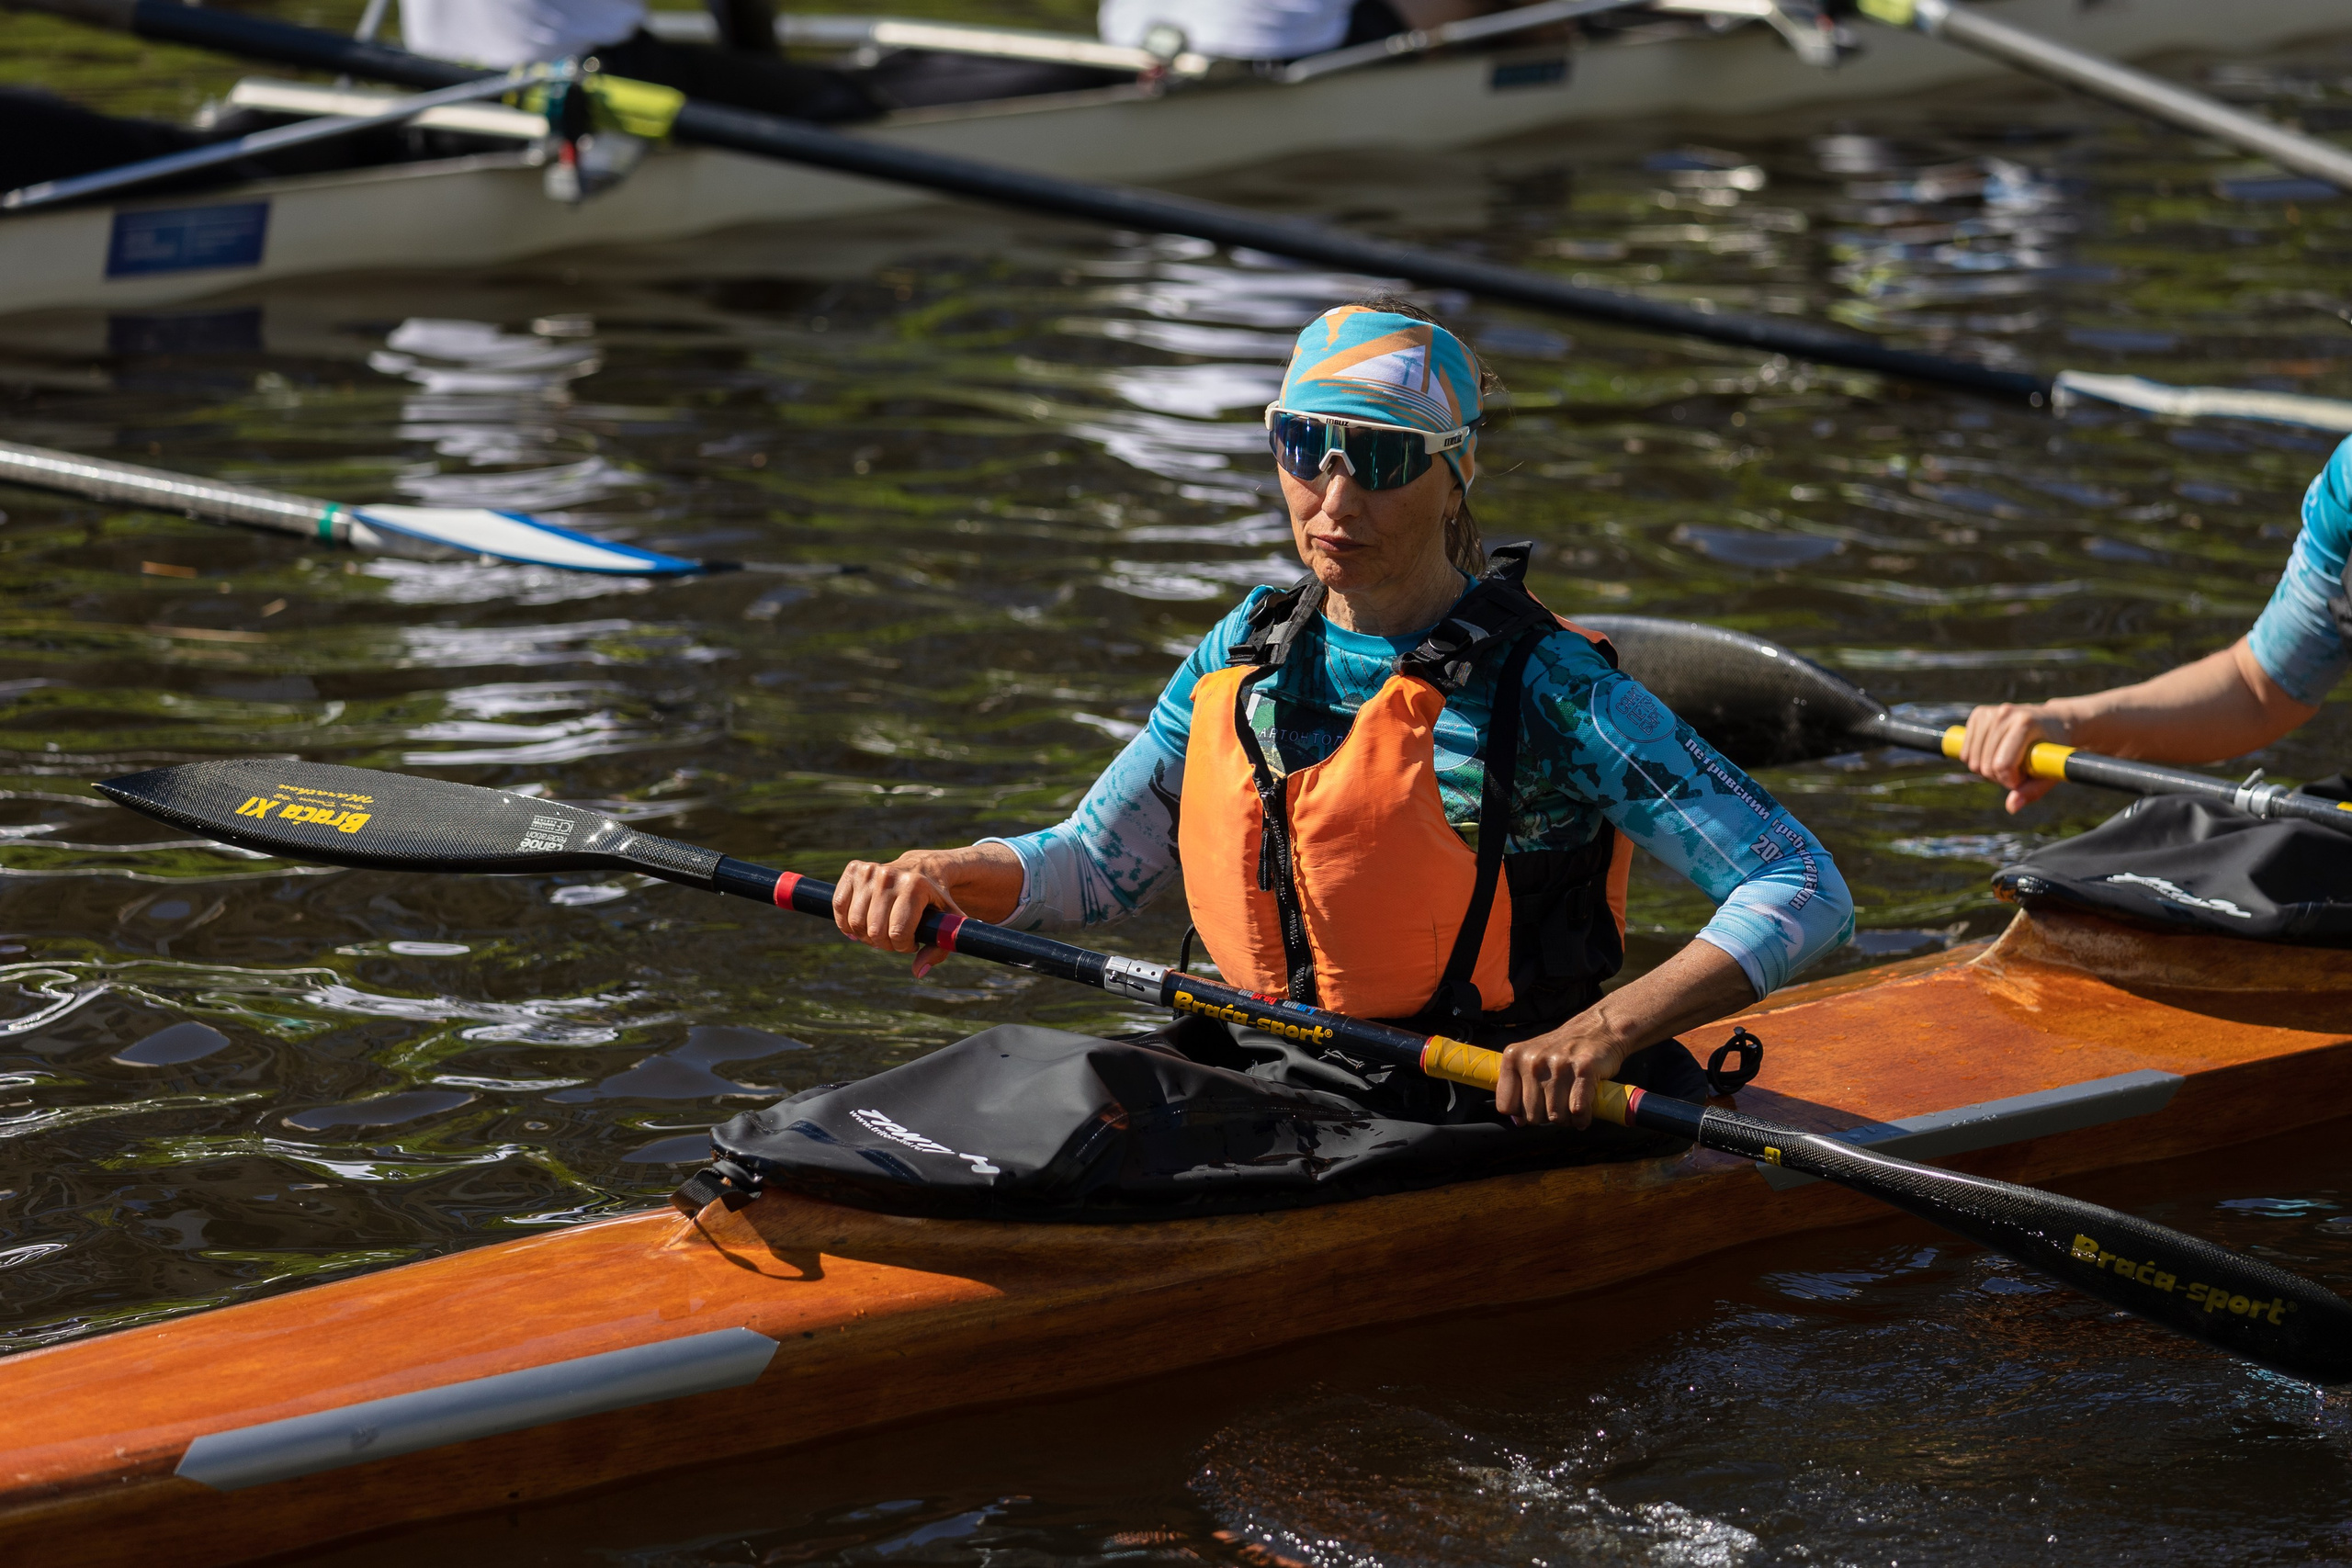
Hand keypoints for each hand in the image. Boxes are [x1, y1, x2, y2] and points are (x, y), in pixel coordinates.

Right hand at [833, 850, 967, 976]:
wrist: (922, 868)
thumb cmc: (935, 900)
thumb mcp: (947, 922)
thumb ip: (940, 948)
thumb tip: (918, 972)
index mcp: (915, 886)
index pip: (898, 933)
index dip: (904, 947)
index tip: (913, 942)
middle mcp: (890, 876)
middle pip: (874, 931)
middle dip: (885, 944)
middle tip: (895, 939)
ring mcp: (869, 871)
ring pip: (855, 922)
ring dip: (865, 936)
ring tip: (881, 931)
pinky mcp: (854, 869)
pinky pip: (839, 905)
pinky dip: (846, 922)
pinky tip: (859, 927)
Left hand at [1493, 1012, 1635, 1128]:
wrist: (1597, 1029)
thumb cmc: (1562, 1049)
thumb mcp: (1532, 1060)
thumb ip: (1519, 1088)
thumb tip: (1518, 1122)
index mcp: (1514, 1057)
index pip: (1506, 1105)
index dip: (1521, 1113)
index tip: (1535, 1107)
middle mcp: (1533, 1060)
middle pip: (1532, 1116)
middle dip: (1547, 1117)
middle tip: (1558, 1106)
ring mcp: (1558, 1064)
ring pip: (1556, 1116)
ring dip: (1566, 1119)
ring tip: (1571, 1107)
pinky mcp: (1584, 1069)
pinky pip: (1578, 1110)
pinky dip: (1582, 1118)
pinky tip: (1584, 1113)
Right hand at [1959, 702, 2070, 813]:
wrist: (2054, 721)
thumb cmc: (2055, 748)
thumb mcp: (2052, 771)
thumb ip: (2033, 790)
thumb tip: (2012, 807)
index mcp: (2025, 724)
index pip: (2001, 764)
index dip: (2010, 780)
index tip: (2024, 778)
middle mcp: (2005, 714)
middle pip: (1985, 764)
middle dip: (1999, 777)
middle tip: (2017, 771)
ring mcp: (1989, 713)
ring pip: (1970, 759)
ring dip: (1987, 770)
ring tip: (2007, 763)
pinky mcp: (1979, 714)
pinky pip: (1965, 751)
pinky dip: (1976, 760)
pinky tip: (1994, 754)